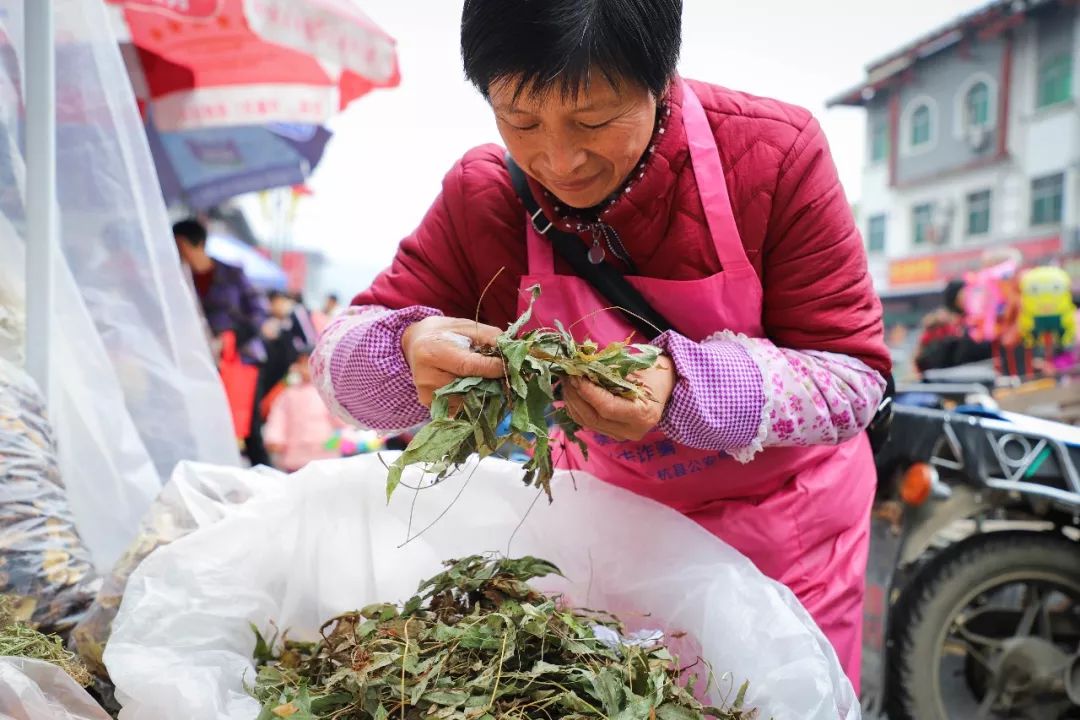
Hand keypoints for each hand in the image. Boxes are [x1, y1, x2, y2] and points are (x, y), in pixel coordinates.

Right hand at [401, 316, 504, 405]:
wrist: (415, 343)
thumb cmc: (444, 333)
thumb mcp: (466, 326)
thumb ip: (489, 336)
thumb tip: (512, 351)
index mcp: (431, 352)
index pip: (469, 366)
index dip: (493, 368)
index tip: (510, 366)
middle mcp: (425, 377)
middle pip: (469, 386)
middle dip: (491, 381)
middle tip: (504, 374)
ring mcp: (427, 394)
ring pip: (467, 400)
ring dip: (484, 392)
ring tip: (488, 379)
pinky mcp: (430, 405)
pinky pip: (460, 407)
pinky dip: (473, 399)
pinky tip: (475, 387)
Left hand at [562, 355, 676, 440]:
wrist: (664, 385)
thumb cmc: (652, 372)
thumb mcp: (633, 367)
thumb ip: (606, 370)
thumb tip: (579, 367)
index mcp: (642, 414)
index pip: (607, 407)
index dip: (587, 392)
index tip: (575, 375)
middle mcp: (632, 430)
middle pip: (593, 418)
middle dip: (575, 396)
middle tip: (566, 377)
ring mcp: (621, 435)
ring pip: (587, 422)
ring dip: (572, 402)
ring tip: (567, 382)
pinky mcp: (612, 433)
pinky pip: (588, 423)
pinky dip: (577, 408)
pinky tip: (572, 393)